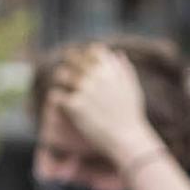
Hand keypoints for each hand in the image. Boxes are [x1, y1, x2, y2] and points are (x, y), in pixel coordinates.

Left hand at [48, 44, 157, 167]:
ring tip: (63, 89)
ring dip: (60, 81)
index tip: (83, 65)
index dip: (86, 56)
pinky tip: (62, 105)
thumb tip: (117, 53)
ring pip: (61, 74)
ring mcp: (84, 89)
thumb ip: (124, 69)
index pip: (92, 50)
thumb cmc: (131, 115)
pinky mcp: (75, 104)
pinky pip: (56, 95)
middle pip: (72, 59)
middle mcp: (96, 75)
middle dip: (69, 65)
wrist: (127, 138)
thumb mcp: (133, 88)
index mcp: (110, 69)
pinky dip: (58, 99)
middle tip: (67, 76)